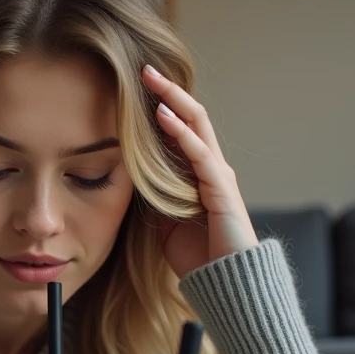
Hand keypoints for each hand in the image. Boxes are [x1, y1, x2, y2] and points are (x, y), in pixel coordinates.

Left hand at [141, 64, 258, 278]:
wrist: (225, 284)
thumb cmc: (198, 256)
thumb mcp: (164, 222)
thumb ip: (153, 197)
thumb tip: (129, 179)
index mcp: (198, 174)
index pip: (180, 130)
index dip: (161, 107)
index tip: (135, 88)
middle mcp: (211, 168)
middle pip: (191, 118)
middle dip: (167, 92)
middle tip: (144, 69)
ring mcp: (218, 176)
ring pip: (198, 127)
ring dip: (173, 101)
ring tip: (152, 79)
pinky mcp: (221, 189)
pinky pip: (199, 154)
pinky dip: (181, 133)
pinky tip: (163, 116)